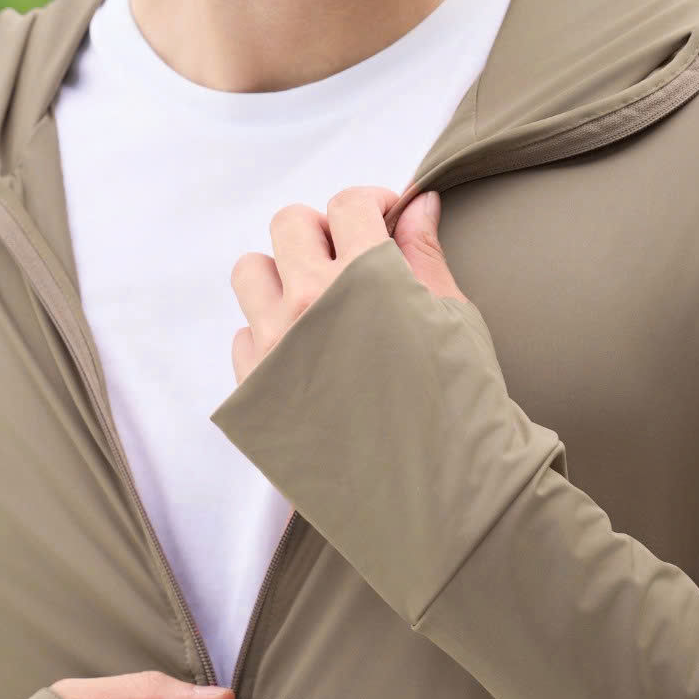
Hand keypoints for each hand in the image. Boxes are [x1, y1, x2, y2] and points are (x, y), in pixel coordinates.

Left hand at [228, 186, 465, 387]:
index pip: (348, 204)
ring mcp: (275, 347)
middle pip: (290, 224)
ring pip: (250, 271)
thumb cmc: (456, 406)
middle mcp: (310, 304)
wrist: (431, 495)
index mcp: (366, 278)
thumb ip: (424, 253)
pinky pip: (242, 335)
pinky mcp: (254, 389)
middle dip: (323, 231)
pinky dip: (267, 335)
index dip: (372, 203)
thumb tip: (418, 204)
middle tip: (350, 257)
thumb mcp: (451, 318)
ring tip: (317, 301)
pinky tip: (306, 356)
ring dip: (281, 274)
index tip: (386, 219)